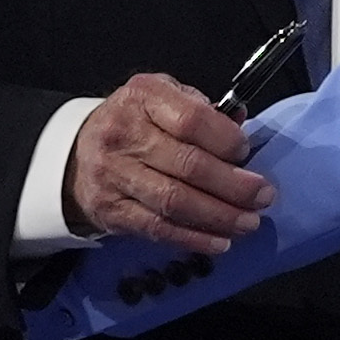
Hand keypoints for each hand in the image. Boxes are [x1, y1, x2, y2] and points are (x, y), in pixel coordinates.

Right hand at [66, 73, 271, 252]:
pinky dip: (193, 238)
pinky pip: (157, 228)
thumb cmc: (136, 122)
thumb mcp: (164, 98)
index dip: (225, 139)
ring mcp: (114, 174)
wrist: (75, 154)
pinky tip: (220, 242)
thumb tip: (242, 125)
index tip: (247, 152)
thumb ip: (202, 109)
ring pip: (174, 201)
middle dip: (233, 185)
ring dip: (219, 216)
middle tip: (264, 196)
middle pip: (188, 165)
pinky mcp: (111, 211)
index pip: (190, 119)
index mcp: (143, 97)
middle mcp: (124, 134)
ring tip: (248, 222)